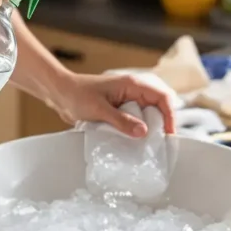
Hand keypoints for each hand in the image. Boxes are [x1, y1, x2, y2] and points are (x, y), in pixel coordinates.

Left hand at [51, 73, 175, 137]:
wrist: (60, 93)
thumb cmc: (77, 95)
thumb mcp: (99, 110)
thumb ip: (122, 121)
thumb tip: (143, 132)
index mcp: (132, 85)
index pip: (162, 97)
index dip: (170, 115)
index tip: (168, 134)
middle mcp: (133, 91)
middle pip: (159, 106)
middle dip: (162, 124)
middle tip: (160, 143)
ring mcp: (127, 101)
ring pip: (148, 114)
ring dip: (150, 128)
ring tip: (149, 145)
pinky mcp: (120, 110)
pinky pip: (136, 120)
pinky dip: (138, 130)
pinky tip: (135, 143)